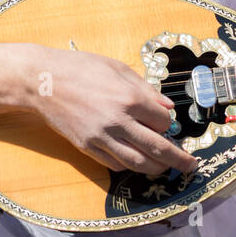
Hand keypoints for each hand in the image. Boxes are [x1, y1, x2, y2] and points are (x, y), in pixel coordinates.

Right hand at [32, 48, 199, 177]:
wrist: (43, 80)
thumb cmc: (81, 68)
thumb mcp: (118, 68)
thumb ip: (146, 89)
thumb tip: (168, 106)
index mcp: (129, 98)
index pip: (163, 122)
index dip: (168, 123)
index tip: (164, 120)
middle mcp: (118, 121)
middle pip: (158, 148)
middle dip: (179, 160)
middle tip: (192, 166)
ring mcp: (101, 137)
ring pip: (138, 163)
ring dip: (157, 169)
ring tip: (166, 169)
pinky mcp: (86, 147)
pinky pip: (115, 165)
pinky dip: (130, 166)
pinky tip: (136, 160)